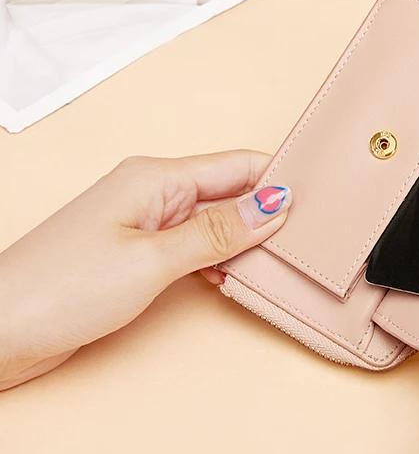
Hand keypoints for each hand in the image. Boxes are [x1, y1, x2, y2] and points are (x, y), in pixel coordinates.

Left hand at [0, 151, 290, 389]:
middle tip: (311, 236)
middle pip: (230, 192)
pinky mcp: (138, 254)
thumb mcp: (153, 260)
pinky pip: (194, 246)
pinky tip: (237, 277)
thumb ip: (218, 232)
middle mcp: (154, 194)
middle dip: (269, 211)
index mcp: (157, 178)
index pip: (238, 165)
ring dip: (246, 239)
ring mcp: (145, 224)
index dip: (280, 177)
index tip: (321, 195)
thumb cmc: (61, 288)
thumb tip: (275, 204)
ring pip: (215, 221)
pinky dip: (220, 258)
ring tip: (283, 260)